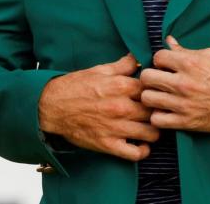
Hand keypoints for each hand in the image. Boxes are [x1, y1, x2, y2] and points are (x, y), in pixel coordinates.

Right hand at [38, 53, 157, 160]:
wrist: (51, 107)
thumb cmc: (75, 86)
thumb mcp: (100, 70)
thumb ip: (124, 65)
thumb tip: (140, 56)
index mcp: (121, 86)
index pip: (153, 88)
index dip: (157, 91)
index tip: (157, 93)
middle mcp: (121, 107)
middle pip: (155, 111)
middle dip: (158, 111)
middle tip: (157, 111)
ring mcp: (115, 128)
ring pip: (151, 133)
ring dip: (154, 131)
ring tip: (151, 127)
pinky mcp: (107, 145)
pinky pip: (134, 153)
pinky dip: (142, 151)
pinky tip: (142, 144)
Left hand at [140, 36, 209, 132]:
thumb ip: (187, 50)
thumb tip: (169, 41)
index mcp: (190, 63)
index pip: (157, 57)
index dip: (161, 60)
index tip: (166, 66)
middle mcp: (184, 83)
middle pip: (146, 77)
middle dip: (151, 77)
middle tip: (159, 80)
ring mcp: (183, 103)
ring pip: (147, 98)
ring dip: (152, 96)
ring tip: (160, 96)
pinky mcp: (185, 122)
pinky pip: (157, 119)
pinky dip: (158, 116)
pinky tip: (166, 111)